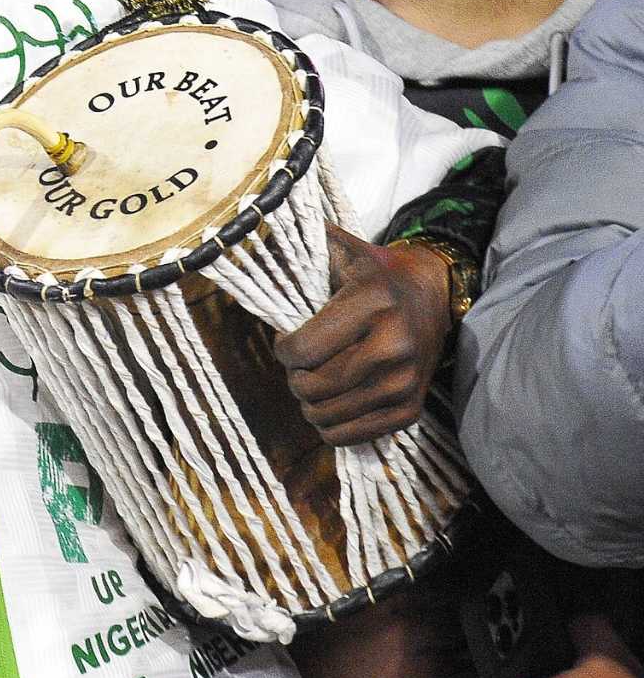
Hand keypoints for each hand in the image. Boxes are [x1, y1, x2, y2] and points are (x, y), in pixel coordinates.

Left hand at [272, 226, 450, 445]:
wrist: (433, 290)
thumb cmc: (372, 271)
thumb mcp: (338, 249)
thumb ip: (294, 251)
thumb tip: (244, 241)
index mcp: (373, 303)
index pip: (303, 350)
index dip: (283, 350)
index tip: (286, 341)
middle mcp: (395, 345)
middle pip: (312, 388)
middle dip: (294, 377)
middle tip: (300, 363)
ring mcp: (406, 382)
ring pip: (326, 416)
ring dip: (309, 403)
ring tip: (315, 380)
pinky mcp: (411, 408)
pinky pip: (351, 436)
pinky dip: (331, 425)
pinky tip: (333, 401)